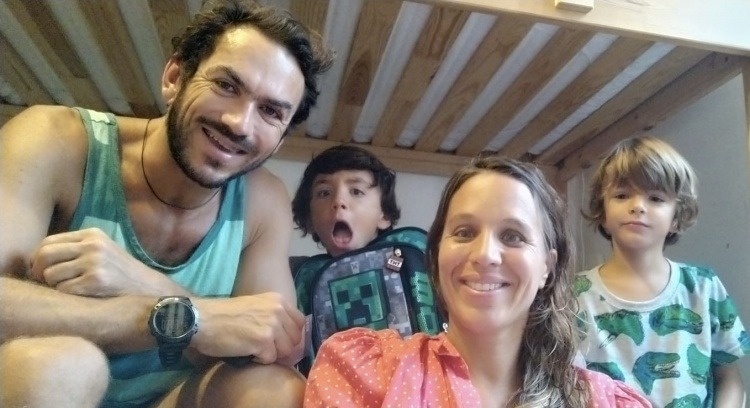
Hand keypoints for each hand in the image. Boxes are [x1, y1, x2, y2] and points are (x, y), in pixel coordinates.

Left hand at [28, 228, 158, 296]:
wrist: (146, 286)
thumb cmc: (119, 271)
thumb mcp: (101, 250)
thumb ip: (75, 248)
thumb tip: (36, 257)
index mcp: (92, 234)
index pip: (48, 241)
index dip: (37, 257)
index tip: (40, 269)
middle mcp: (93, 245)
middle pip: (45, 255)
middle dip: (37, 271)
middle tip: (44, 282)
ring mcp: (95, 262)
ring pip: (50, 274)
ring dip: (53, 285)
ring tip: (67, 288)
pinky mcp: (96, 281)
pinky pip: (63, 289)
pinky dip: (66, 295)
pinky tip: (79, 295)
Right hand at [193, 292, 305, 363]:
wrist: (202, 319)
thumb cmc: (225, 314)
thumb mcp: (256, 306)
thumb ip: (274, 315)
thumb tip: (290, 336)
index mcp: (278, 300)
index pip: (300, 323)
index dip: (291, 336)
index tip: (280, 342)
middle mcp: (278, 310)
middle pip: (295, 339)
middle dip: (282, 348)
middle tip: (266, 349)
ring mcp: (271, 325)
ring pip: (286, 351)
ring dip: (271, 354)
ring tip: (255, 350)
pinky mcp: (262, 341)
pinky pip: (270, 359)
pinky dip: (259, 360)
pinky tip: (247, 352)